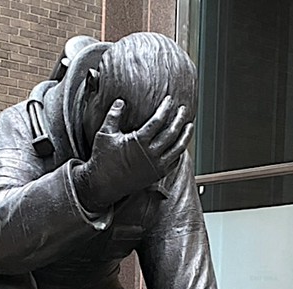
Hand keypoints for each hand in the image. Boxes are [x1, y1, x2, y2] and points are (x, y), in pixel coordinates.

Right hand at [74, 96, 192, 211]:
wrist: (103, 184)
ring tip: (189, 126)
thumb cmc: (103, 159)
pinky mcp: (157, 175)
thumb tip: (120, 101)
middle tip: (183, 110)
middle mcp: (151, 154)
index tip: (169, 100)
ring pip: (178, 149)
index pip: (158, 120)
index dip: (165, 108)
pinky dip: (179, 152)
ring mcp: (156, 166)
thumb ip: (113, 115)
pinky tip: (180, 145)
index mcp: (139, 142)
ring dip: (185, 136)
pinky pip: (174, 162)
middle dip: (179, 119)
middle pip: (172, 133)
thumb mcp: (105, 134)